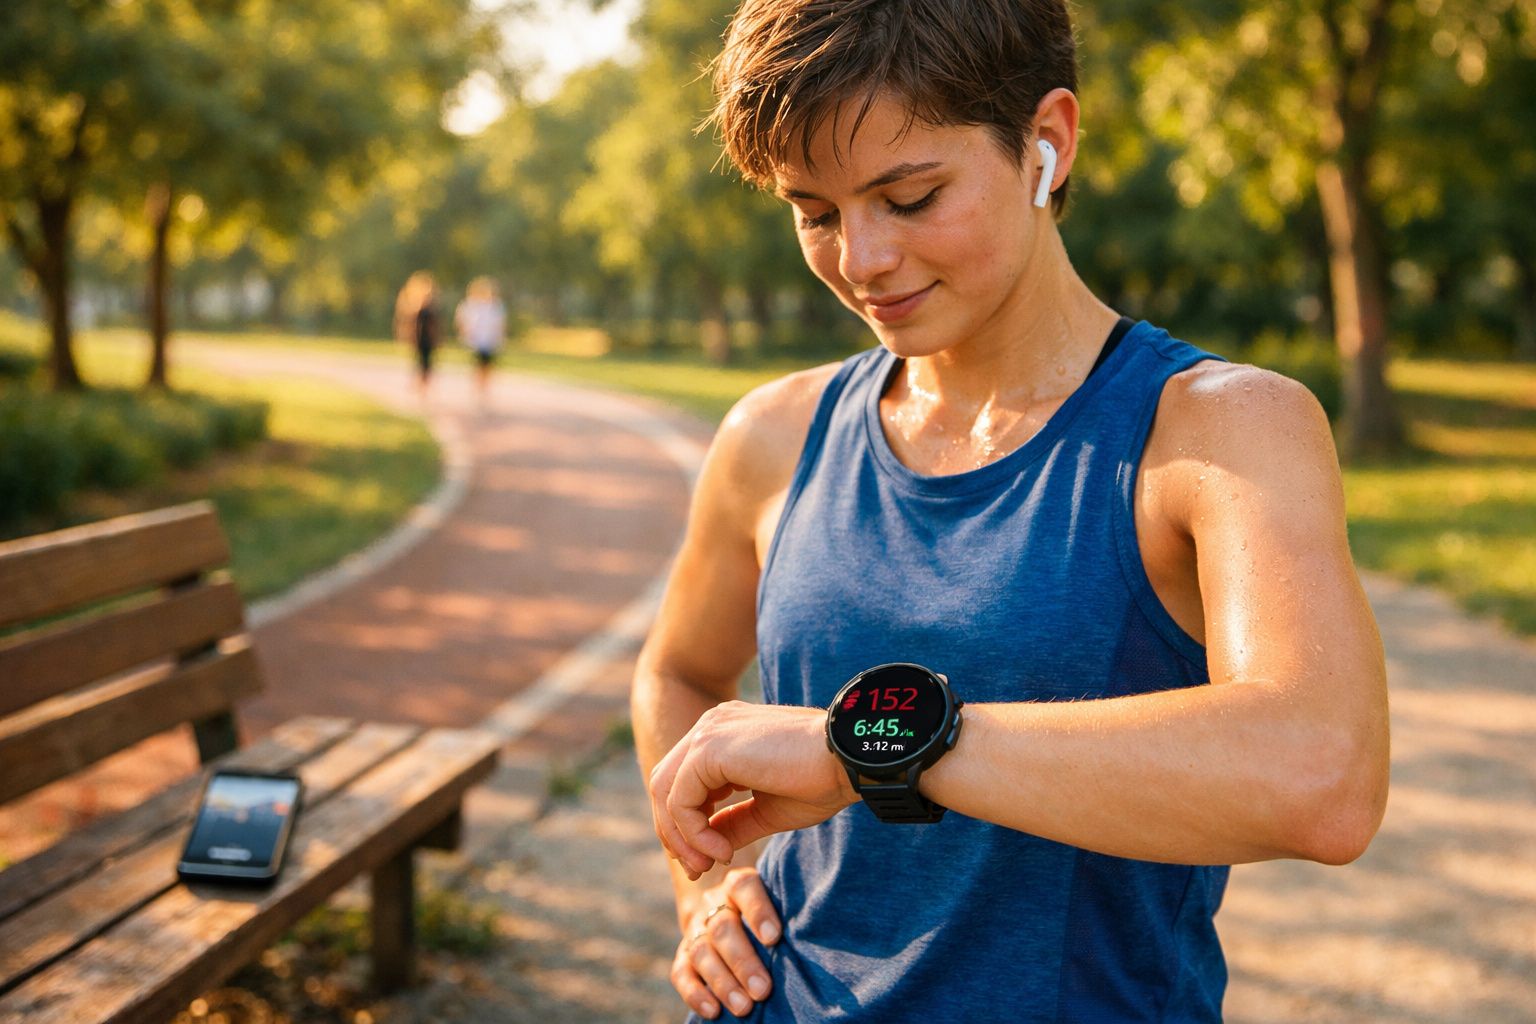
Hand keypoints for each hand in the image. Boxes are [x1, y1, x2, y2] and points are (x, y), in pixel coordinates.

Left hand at [649, 702, 855, 877]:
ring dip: (681, 837)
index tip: (707, 860)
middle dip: (675, 833)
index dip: (686, 825)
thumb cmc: (819, 780)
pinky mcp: (708, 748)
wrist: (847, 758)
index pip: (682, 781)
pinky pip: (680, 799)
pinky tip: (722, 851)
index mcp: (723, 734)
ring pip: (664, 792)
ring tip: (709, 864)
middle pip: (664, 785)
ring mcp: (707, 733)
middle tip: (698, 869)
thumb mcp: (766, 810)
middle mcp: (710, 726)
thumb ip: (731, 825)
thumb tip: (704, 851)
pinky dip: (693, 833)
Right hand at [673, 867, 780, 1018]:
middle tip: (763, 990)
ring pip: (701, 952)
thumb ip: (789, 915)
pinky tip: (714, 1011)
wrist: (726, 912)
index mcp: (738, 885)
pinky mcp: (683, 956)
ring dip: (722, 982)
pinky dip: (695, 994)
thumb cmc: (768, 915)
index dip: (757, 910)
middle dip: (743, 961)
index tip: (775, 937)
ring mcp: (695, 930)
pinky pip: (681, 974)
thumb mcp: (777, 903)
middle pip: (722, 927)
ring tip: (744, 1008)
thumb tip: (816, 944)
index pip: (743, 887)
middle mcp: (714, 904)